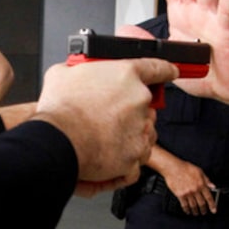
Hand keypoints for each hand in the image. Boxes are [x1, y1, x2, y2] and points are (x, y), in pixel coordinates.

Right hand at [35, 58, 176, 192]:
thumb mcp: (62, 73)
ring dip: (130, 135)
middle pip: (146, 106)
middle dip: (131, 111)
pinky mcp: (135, 155)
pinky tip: (108, 156)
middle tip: (108, 115)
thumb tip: (74, 71)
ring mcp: (140, 130)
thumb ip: (78, 69)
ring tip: (105, 137)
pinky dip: (125, 160)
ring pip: (144, 133)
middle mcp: (139, 101)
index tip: (171, 72)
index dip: (165, 70)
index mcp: (126, 75)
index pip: (156, 68)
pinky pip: (137, 158)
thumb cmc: (59, 109)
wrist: (56, 142)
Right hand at [159, 155, 215, 214]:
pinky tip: (187, 211)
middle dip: (203, 210)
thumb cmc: (185, 168)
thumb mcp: (199, 171)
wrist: (173, 168)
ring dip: (195, 211)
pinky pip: (184, 205)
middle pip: (201, 203)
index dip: (212, 205)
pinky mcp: (180, 195)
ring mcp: (187, 193)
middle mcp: (195, 190)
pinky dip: (186, 210)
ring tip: (196, 213)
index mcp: (201, 184)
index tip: (213, 210)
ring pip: (193, 206)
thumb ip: (206, 180)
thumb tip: (212, 186)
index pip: (209, 197)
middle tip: (204, 212)